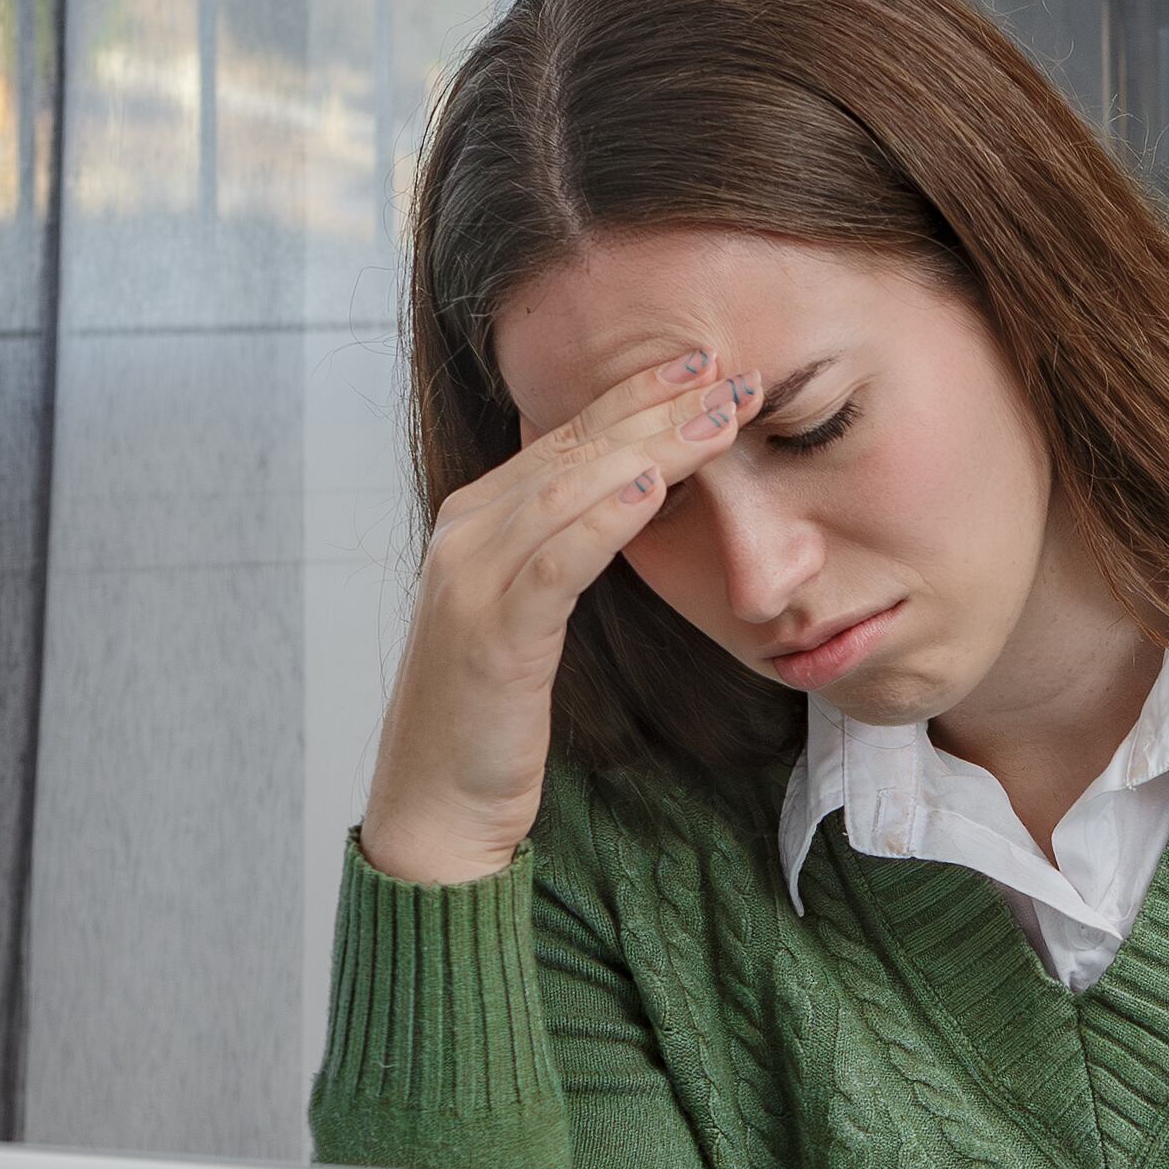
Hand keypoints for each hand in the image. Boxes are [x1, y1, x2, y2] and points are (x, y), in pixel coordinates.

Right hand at [359, 350, 764, 883]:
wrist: (437, 803)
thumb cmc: (494, 714)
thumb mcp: (532, 614)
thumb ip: (566, 549)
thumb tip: (635, 498)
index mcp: (478, 520)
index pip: (567, 436)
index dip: (636, 395)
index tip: (704, 365)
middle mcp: (466, 534)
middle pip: (574, 448)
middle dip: (656, 407)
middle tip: (730, 375)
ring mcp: (470, 581)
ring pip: (570, 489)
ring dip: (651, 449)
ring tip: (716, 420)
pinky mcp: (491, 635)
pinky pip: (554, 562)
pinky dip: (603, 520)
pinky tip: (651, 492)